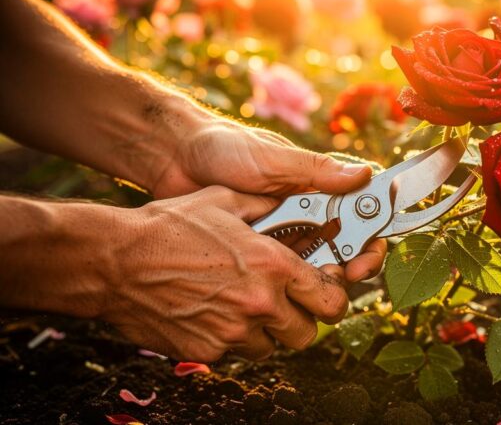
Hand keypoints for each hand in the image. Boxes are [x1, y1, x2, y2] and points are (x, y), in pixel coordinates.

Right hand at [103, 185, 350, 361]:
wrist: (115, 261)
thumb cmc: (170, 225)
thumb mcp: (225, 201)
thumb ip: (268, 206)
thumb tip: (293, 203)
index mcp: (273, 266)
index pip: (331, 298)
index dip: (333, 297)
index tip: (325, 292)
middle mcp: (260, 304)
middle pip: (307, 333)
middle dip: (301, 319)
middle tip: (286, 304)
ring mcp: (232, 332)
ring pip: (272, 347)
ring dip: (266, 331)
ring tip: (244, 306)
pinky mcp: (206, 351)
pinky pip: (234, 352)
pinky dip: (230, 338)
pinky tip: (212, 312)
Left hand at [150, 116, 386, 281]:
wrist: (173, 159)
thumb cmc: (225, 149)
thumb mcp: (273, 159)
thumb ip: (316, 171)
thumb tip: (366, 174)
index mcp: (320, 185)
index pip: (363, 213)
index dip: (370, 240)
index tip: (362, 260)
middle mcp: (309, 211)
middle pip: (346, 247)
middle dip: (349, 267)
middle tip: (342, 279)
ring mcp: (284, 233)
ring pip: (316, 265)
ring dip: (319, 280)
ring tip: (310, 289)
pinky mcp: (260, 251)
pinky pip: (282, 273)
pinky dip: (288, 285)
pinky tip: (283, 294)